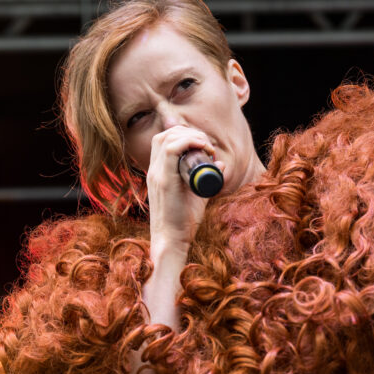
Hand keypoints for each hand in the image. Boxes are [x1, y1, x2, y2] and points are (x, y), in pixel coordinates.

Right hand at [145, 126, 217, 252]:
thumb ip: (205, 179)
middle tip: (207, 146)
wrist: (172, 241)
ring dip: (190, 135)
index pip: (163, 139)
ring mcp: (157, 174)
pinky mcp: (164, 181)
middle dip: (189, 132)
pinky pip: (172, 150)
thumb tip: (220, 163)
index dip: (184, 134)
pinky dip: (188, 142)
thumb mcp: (195, 194)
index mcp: (157, 171)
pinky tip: (202, 146)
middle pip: (165, 135)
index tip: (203, 145)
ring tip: (206, 147)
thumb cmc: (183, 221)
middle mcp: (153, 170)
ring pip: (167, 138)